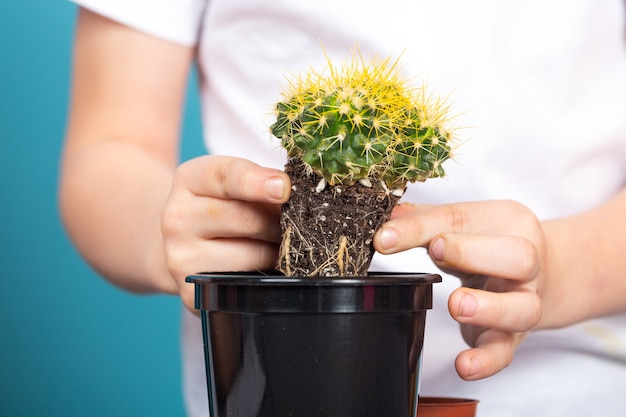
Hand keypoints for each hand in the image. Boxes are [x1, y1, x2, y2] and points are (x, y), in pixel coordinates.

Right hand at [161, 155, 290, 310]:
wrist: (186, 243)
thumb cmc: (224, 206)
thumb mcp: (235, 182)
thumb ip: (262, 181)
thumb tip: (293, 193)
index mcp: (190, 180)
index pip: (226, 176)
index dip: (258, 183)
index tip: (284, 188)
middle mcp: (177, 219)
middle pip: (247, 219)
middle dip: (280, 221)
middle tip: (292, 221)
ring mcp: (182, 260)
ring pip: (255, 256)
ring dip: (278, 250)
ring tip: (276, 244)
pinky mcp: (196, 295)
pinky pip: (250, 285)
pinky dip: (267, 276)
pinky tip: (265, 268)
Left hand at [374, 200, 545, 379]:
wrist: (545, 273)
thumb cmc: (489, 244)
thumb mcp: (461, 225)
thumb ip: (424, 221)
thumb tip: (387, 219)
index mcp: (507, 221)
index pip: (462, 218)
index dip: (421, 226)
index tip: (385, 238)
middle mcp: (525, 262)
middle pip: (517, 256)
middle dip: (472, 253)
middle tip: (435, 252)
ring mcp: (523, 301)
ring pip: (521, 308)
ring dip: (488, 308)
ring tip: (456, 306)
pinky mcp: (514, 337)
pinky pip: (506, 352)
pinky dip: (486, 362)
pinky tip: (464, 366)